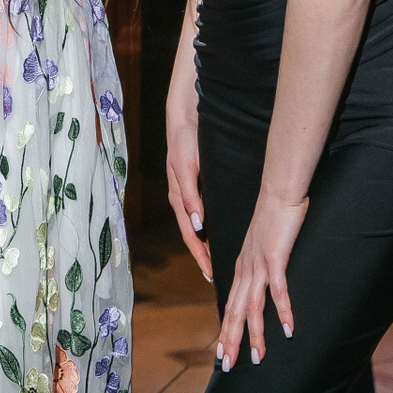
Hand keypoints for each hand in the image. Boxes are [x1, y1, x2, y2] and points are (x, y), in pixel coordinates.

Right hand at [166, 90, 212, 282]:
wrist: (184, 118)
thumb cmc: (185, 141)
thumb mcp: (187, 168)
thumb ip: (191, 196)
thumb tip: (196, 225)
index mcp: (178, 197)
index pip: (189, 234)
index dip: (199, 254)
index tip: (210, 272)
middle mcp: (181, 198)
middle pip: (191, 234)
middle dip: (201, 255)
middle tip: (213, 275)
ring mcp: (185, 192)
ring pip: (194, 226)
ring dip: (203, 243)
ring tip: (214, 259)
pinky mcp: (192, 185)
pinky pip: (197, 213)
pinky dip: (204, 227)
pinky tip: (213, 231)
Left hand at [216, 187, 306, 370]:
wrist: (278, 193)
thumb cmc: (273, 218)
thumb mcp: (260, 246)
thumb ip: (258, 265)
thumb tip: (260, 282)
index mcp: (241, 267)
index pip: (230, 305)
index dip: (226, 330)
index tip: (223, 352)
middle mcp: (245, 269)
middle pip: (235, 311)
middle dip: (232, 339)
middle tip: (230, 364)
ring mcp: (259, 264)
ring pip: (253, 306)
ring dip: (256, 333)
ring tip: (259, 356)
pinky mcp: (275, 258)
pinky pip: (278, 289)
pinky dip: (283, 310)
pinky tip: (288, 328)